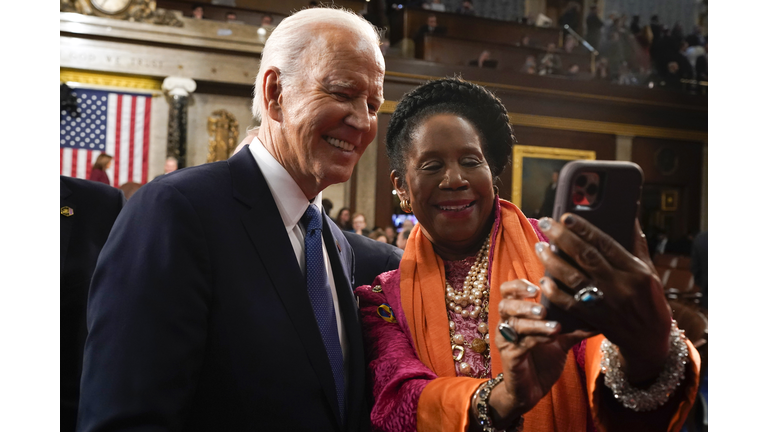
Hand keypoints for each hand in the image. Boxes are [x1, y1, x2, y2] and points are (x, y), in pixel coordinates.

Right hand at [483, 279, 593, 427]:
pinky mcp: (509, 357)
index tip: (536, 287)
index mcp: (516, 314)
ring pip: (514, 324)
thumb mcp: (561, 341)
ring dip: (534, 323)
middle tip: (543, 308)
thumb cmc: (543, 361)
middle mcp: (507, 324)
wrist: (532, 390)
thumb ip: (575, 328)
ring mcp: (506, 340)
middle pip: (505, 304)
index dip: (518, 285)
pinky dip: (536, 339)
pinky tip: (551, 338)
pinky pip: (520, 344)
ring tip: (554, 326)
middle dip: (524, 304)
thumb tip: (600, 316)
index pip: (508, 291)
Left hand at [534, 214, 671, 383]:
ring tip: (540, 246)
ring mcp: (606, 304)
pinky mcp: (594, 319)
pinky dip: (555, 292)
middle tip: (545, 223)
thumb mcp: (649, 270)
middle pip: (586, 257)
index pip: (606, 244)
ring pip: (574, 278)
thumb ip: (636, 244)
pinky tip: (544, 279)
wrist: (650, 339)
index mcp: (636, 271)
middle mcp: (621, 286)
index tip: (566, 216)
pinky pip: (570, 304)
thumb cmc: (649, 299)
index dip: (584, 229)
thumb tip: (628, 215)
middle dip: (563, 237)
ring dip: (553, 261)